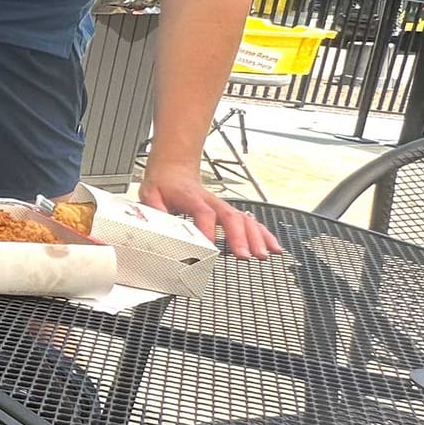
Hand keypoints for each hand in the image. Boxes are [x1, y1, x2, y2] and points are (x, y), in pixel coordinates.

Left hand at [139, 157, 280, 258]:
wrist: (174, 168)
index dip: (207, 229)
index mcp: (191, 197)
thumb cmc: (164, 184)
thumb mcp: (149, 194)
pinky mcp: (229, 212)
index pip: (203, 212)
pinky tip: (273, 248)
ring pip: (244, 219)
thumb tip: (154, 228)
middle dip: (240, 237)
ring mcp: (222, 206)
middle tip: (245, 256)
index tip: (209, 247)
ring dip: (256, 237)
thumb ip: (153, 210)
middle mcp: (211, 201)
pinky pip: (250, 222)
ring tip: (264, 255)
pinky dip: (264, 234)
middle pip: (230, 216)